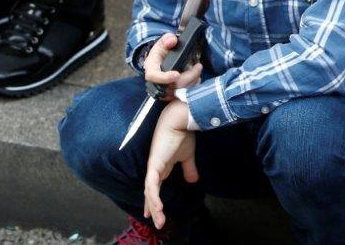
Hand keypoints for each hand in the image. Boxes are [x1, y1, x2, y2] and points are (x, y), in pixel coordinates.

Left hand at [143, 100, 197, 229]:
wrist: (179, 121)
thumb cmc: (183, 134)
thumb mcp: (188, 156)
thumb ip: (189, 168)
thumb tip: (194, 181)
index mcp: (162, 166)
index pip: (156, 187)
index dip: (154, 200)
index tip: (155, 212)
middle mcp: (155, 168)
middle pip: (151, 192)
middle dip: (153, 207)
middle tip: (157, 222)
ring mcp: (153, 167)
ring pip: (150, 192)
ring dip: (154, 206)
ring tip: (158, 219)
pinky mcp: (154, 166)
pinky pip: (151, 186)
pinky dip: (154, 197)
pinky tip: (157, 207)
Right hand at [144, 33, 202, 100]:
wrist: (164, 60)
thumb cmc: (163, 51)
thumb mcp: (163, 42)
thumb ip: (167, 40)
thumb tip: (172, 40)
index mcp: (151, 68)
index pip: (153, 76)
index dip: (164, 78)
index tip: (176, 75)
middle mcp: (156, 82)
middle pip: (172, 86)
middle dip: (188, 76)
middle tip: (199, 66)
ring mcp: (165, 90)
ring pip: (180, 91)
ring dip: (193, 81)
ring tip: (198, 69)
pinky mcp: (173, 94)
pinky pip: (185, 94)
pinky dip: (193, 86)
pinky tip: (197, 78)